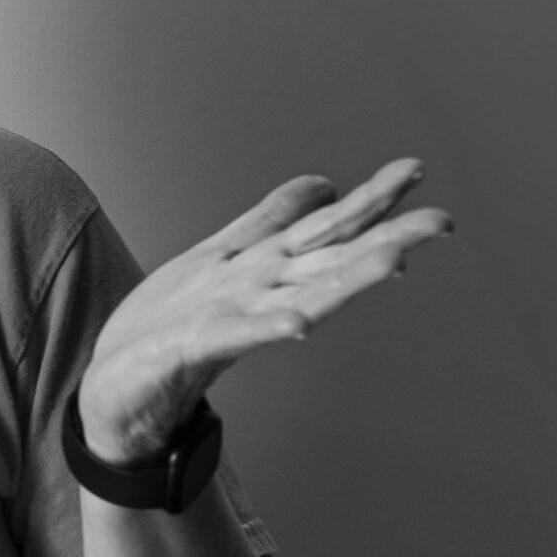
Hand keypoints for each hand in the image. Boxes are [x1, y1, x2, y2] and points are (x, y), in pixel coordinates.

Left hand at [79, 159, 452, 464]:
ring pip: (301, 294)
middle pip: (329, 259)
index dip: (368, 200)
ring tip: (394, 260)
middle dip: (385, 238)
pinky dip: (268, 327)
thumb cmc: (171, 323)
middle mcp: (260, 291)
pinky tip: (299, 321)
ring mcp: (232, 318)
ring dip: (346, 280)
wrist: (115, 385)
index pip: (326, 227)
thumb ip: (272, 220)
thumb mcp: (222, 254)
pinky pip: (236, 335)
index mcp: (265, 267)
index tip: (414, 171)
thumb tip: (324, 185)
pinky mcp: (193, 346)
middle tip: (440, 221)